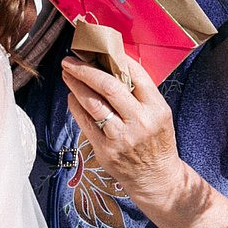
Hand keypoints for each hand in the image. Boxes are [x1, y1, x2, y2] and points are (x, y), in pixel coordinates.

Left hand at [61, 52, 188, 214]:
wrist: (156, 178)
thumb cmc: (157, 142)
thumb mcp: (160, 114)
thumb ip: (141, 94)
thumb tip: (114, 66)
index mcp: (156, 109)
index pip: (135, 75)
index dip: (114, 58)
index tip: (99, 49)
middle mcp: (139, 121)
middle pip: (108, 86)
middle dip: (85, 69)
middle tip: (71, 60)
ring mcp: (121, 137)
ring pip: (93, 103)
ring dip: (76, 85)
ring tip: (67, 73)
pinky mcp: (105, 150)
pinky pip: (85, 122)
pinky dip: (76, 106)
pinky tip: (72, 96)